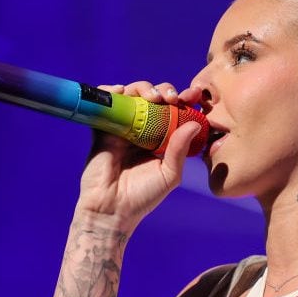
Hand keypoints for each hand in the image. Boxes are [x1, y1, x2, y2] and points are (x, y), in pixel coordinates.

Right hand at [75, 82, 204, 230]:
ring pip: (132, 96)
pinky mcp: (102, 129)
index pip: (174, 112)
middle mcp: (143, 130)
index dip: (184, 100)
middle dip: (164, 90)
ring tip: (151, 96)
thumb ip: (180, 149)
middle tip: (170, 98)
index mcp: (161, 139)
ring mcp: (122, 128)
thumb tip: (194, 124)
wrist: (112, 209)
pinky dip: (111, 92)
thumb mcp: (169, 174)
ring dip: (142, 88)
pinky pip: (105, 104)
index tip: (193, 96)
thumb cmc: (143, 197)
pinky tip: (121, 92)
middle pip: (153, 98)